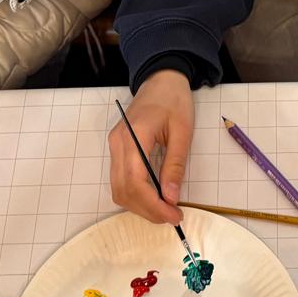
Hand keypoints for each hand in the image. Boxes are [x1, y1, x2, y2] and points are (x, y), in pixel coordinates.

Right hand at [108, 69, 192, 224]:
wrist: (161, 80)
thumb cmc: (174, 101)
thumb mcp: (183, 132)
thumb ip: (175, 165)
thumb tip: (170, 198)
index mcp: (134, 136)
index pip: (134, 181)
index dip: (152, 205)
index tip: (173, 214)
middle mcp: (118, 143)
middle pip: (122, 190)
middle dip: (147, 209)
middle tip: (172, 216)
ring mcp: (114, 146)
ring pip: (118, 189)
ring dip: (139, 205)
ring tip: (164, 208)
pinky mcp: (117, 149)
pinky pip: (120, 180)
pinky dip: (135, 194)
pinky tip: (154, 197)